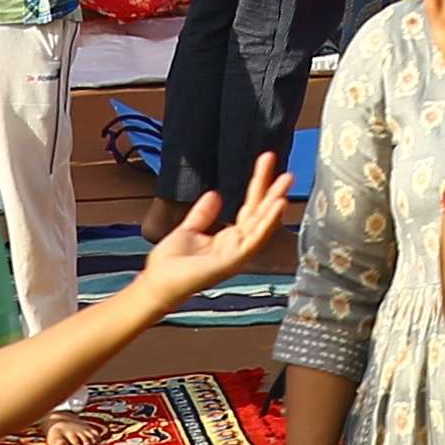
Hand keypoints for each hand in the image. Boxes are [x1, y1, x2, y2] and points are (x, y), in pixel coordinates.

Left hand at [134, 163, 297, 310]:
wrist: (157, 283)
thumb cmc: (170, 263)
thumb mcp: (188, 229)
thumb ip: (203, 214)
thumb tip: (216, 195)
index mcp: (229, 238)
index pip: (250, 207)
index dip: (259, 185)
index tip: (266, 162)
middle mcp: (237, 246)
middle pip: (260, 214)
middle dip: (273, 192)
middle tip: (288, 172)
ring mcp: (237, 254)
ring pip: (262, 225)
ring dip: (276, 203)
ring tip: (286, 182)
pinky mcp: (232, 260)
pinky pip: (254, 240)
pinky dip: (268, 223)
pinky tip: (278, 206)